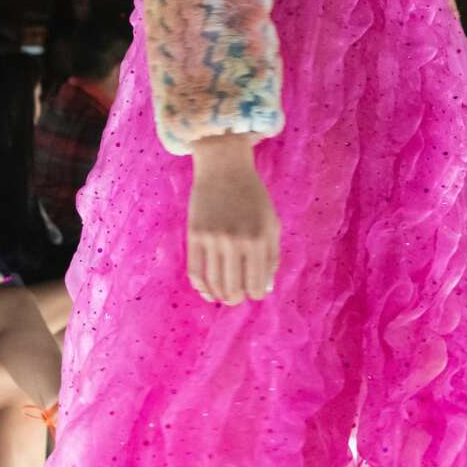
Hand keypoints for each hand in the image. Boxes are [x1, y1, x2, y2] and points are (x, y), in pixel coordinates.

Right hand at [187, 136, 279, 303]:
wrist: (224, 168)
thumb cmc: (252, 196)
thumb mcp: (271, 223)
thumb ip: (272, 256)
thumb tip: (263, 289)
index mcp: (260, 239)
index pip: (256, 284)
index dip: (255, 293)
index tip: (253, 291)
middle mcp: (236, 241)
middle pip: (234, 288)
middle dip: (236, 298)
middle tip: (236, 297)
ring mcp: (214, 238)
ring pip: (213, 283)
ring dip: (219, 296)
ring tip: (223, 296)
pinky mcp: (195, 234)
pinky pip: (195, 271)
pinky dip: (200, 287)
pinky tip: (206, 290)